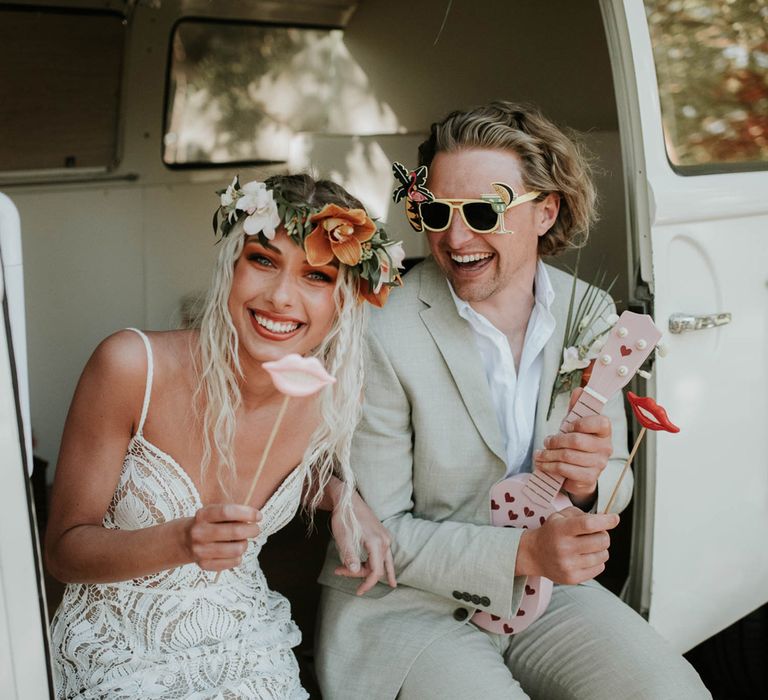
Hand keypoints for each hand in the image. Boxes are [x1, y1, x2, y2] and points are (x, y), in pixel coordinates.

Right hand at [184, 504, 261, 570]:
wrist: (183, 540)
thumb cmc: (208, 523)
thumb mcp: (214, 512)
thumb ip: (232, 514)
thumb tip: (255, 519)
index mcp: (203, 515)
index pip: (227, 512)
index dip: (247, 513)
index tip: (259, 516)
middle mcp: (200, 532)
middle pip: (235, 532)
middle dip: (252, 530)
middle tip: (255, 529)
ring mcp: (201, 550)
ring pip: (237, 549)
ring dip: (245, 544)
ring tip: (242, 541)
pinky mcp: (204, 565)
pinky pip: (233, 562)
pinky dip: (239, 556)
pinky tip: (235, 551)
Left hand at [332, 491, 396, 595]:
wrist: (348, 499)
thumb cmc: (344, 518)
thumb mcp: (343, 537)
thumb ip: (349, 555)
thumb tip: (354, 571)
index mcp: (376, 542)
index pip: (376, 571)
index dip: (367, 584)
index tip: (358, 592)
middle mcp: (385, 541)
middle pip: (377, 567)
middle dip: (360, 573)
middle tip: (339, 570)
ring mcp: (385, 537)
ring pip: (382, 562)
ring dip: (369, 570)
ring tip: (371, 583)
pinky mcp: (383, 535)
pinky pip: (385, 555)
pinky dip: (383, 566)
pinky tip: (391, 578)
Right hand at [517, 506, 618, 583]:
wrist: (534, 554)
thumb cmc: (551, 532)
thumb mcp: (560, 516)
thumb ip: (582, 514)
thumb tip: (606, 520)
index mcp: (560, 529)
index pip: (588, 524)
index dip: (605, 521)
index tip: (615, 518)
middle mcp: (564, 548)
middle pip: (601, 540)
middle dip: (604, 535)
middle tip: (596, 534)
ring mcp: (568, 565)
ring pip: (603, 555)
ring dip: (601, 549)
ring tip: (588, 546)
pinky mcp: (572, 578)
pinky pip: (600, 568)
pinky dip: (597, 561)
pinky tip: (585, 557)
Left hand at [534, 388, 612, 506]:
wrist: (579, 472)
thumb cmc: (578, 444)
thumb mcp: (575, 424)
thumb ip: (576, 407)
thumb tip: (579, 390)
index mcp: (604, 431)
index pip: (600, 422)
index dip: (580, 423)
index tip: (566, 426)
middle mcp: (605, 448)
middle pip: (576, 441)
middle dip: (556, 441)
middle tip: (546, 441)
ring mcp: (599, 464)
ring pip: (568, 456)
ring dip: (549, 454)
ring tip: (540, 454)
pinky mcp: (589, 478)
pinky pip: (565, 469)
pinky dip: (550, 466)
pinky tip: (543, 464)